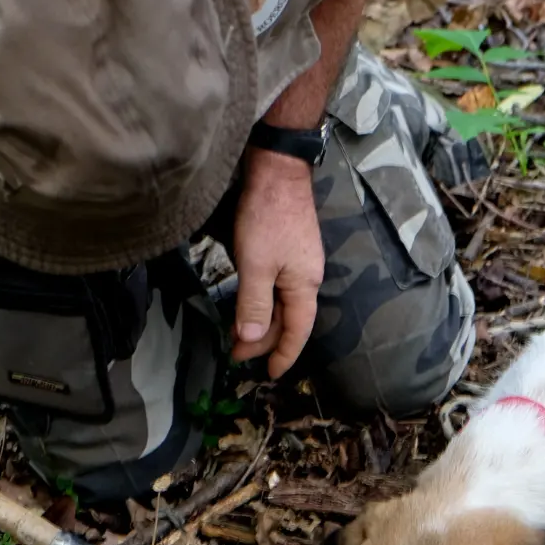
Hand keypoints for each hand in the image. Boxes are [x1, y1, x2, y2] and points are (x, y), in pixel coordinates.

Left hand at [231, 150, 323, 378]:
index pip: (298, 331)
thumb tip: (250, 340)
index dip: (284, 354)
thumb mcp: (255, 265)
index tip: (270, 373)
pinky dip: (265, 302)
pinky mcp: (289, 248)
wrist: (277, 171)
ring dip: (263, 321)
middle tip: (237, 353)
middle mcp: (308, 277)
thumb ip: (254, 304)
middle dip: (265, 339)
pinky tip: (252, 302)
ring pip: (284, 303)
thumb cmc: (267, 217)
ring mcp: (300, 261)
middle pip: (290, 319)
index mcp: (305, 285)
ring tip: (239, 333)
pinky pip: (280, 287)